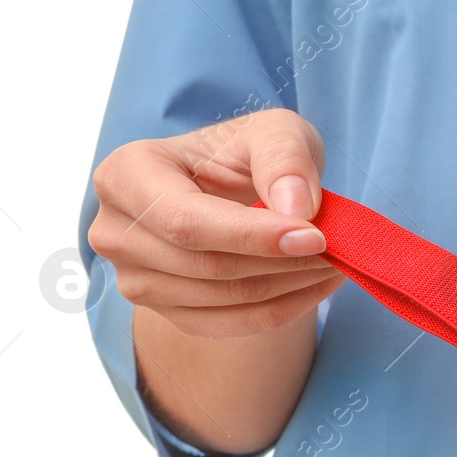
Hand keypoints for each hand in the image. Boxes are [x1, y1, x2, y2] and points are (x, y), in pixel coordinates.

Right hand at [88, 108, 343, 337]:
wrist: (233, 185)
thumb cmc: (247, 151)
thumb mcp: (274, 131)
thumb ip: (285, 158)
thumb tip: (297, 208)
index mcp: (126, 174)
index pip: (185, 221)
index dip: (251, 235)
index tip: (316, 237)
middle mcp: (116, 232)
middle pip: (204, 265)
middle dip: (281, 261)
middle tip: (340, 247)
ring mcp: (133, 279)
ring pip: (221, 299)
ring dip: (289, 285)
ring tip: (336, 260)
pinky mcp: (164, 312)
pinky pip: (229, 325)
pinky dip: (282, 309)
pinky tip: (318, 284)